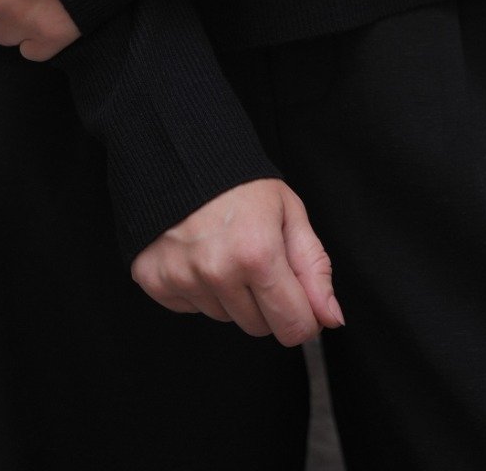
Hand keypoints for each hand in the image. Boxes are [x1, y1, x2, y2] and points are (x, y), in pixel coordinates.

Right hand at [131, 176, 345, 345]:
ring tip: (224, 250)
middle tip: (256, 260)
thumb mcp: (290, 214)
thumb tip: (331, 318)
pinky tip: (198, 255)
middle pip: (258, 328)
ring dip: (230, 294)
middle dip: (266, 303)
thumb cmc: (240, 185)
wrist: (183, 157)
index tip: (298, 298)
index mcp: (258, 253)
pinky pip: (190, 309)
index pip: (293, 327)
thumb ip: (314, 269)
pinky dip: (198, 289)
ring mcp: (182, 278)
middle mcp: (217, 270)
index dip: (303, 316)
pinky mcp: (154, 280)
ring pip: (224, 318)